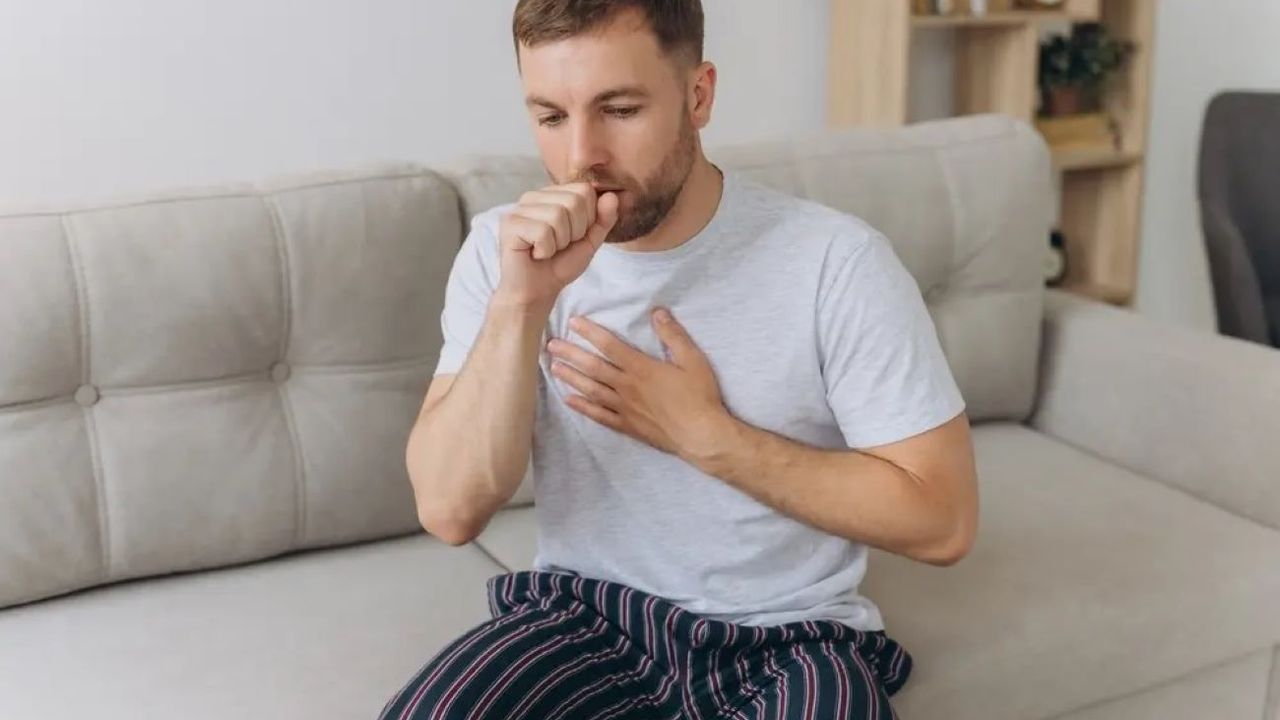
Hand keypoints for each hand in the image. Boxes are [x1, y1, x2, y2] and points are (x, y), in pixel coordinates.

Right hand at [495, 183, 618, 307]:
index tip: (573, 237)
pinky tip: (535, 254)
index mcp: (553, 195)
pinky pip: (542, 231)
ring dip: (559, 243)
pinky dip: (545, 250)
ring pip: (557, 216)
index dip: (588, 219)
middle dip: (575, 232)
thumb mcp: (590, 241)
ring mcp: (519, 208)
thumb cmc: (559, 265)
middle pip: (574, 201)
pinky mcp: (510, 224)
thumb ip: (604, 219)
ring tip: (546, 250)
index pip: (585, 190)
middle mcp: (534, 196)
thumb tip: (614, 196)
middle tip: (559, 246)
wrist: (537, 292)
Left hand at [546, 308, 732, 459]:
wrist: (701, 436)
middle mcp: (627, 387)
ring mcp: (624, 408)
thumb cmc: (700, 396)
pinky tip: (569, 401)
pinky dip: (582, 407)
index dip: (590, 332)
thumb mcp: (693, 360)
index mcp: (642, 368)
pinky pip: (599, 415)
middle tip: (551, 345)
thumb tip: (657, 312)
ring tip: (554, 367)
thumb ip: (673, 335)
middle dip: (571, 354)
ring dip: (571, 378)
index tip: (573, 322)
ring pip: (591, 390)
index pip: (610, 346)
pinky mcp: (627, 426)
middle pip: (593, 367)